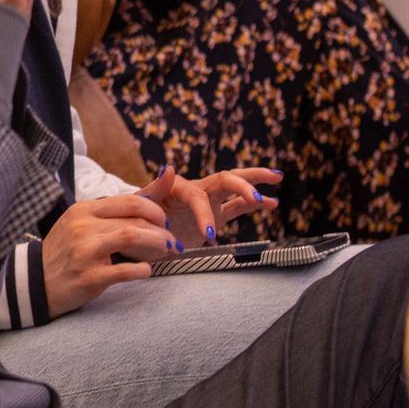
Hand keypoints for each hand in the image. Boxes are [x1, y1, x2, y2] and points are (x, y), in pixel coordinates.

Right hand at [40, 192, 178, 315]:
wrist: (37, 281)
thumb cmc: (69, 248)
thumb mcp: (87, 221)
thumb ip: (124, 205)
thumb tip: (168, 173)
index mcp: (83, 210)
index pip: (130, 201)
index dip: (156, 211)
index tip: (165, 222)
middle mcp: (82, 227)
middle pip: (135, 220)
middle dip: (162, 230)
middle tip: (173, 241)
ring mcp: (84, 252)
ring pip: (131, 237)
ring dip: (157, 244)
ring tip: (169, 251)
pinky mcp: (88, 277)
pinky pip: (124, 271)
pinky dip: (142, 270)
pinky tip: (147, 271)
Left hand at [137, 163, 281, 244]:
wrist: (133, 240)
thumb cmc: (132, 223)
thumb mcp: (138, 207)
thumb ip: (154, 189)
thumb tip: (168, 167)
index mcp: (177, 188)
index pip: (198, 195)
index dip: (205, 213)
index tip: (208, 236)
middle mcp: (195, 190)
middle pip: (224, 179)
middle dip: (243, 184)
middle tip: (256, 199)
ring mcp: (206, 202)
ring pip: (234, 185)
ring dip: (254, 181)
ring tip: (277, 178)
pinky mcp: (213, 216)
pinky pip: (237, 206)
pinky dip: (253, 204)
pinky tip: (272, 202)